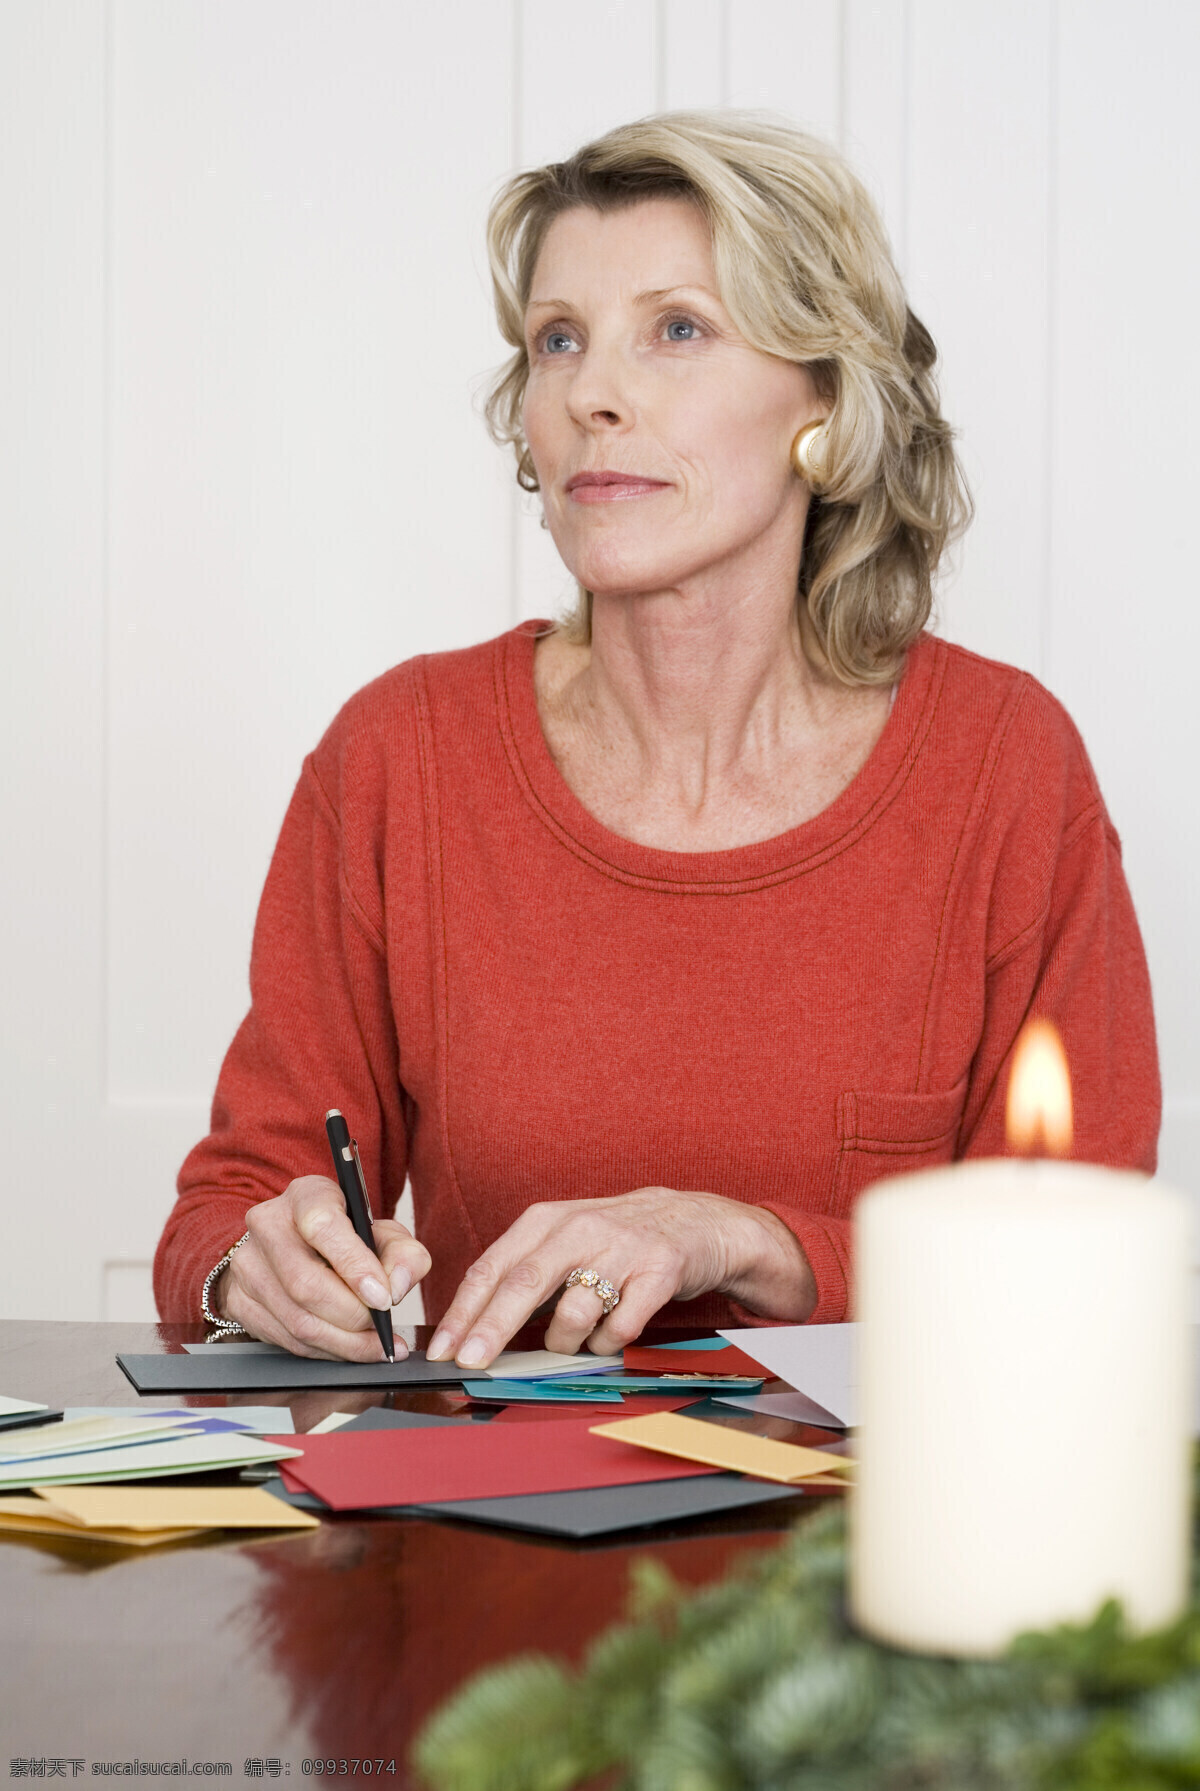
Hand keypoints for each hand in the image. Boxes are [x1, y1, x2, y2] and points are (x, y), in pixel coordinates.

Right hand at [213, 1175, 431, 1360]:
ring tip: (376, 1346)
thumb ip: (403, 1254)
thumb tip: (396, 1286)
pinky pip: (286, 1340)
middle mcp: (267, 1225)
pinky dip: (326, 1352)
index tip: (384, 1298)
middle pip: (306, 1284)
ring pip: (296, 1320)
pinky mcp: (238, 1301)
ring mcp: (247, 1265)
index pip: (322, 1227)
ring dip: (344, 1343)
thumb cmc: (347, 1237)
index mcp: (305, 1196)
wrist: (294, 1244)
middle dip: (353, 1316)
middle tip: (383, 1328)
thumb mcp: (383, 1233)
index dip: (354, 1266)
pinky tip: (350, 1350)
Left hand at [425, 1187, 815, 1368]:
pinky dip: (608, 1343)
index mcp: (547, 1220)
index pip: (492, 1267)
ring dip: (566, 1342)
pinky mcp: (659, 1271)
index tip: (443, 1348)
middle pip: (523, 1284)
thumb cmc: (616, 1238)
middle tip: (470, 1363)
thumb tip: (472, 1328)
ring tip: (574, 1340)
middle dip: (491, 1329)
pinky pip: (620, 1327)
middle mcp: (581, 1228)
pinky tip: (610, 1334)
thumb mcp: (564, 1239)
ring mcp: (622, 1248)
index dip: (463, 1311)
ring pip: (573, 1313)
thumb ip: (523, 1272)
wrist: (695, 1221)